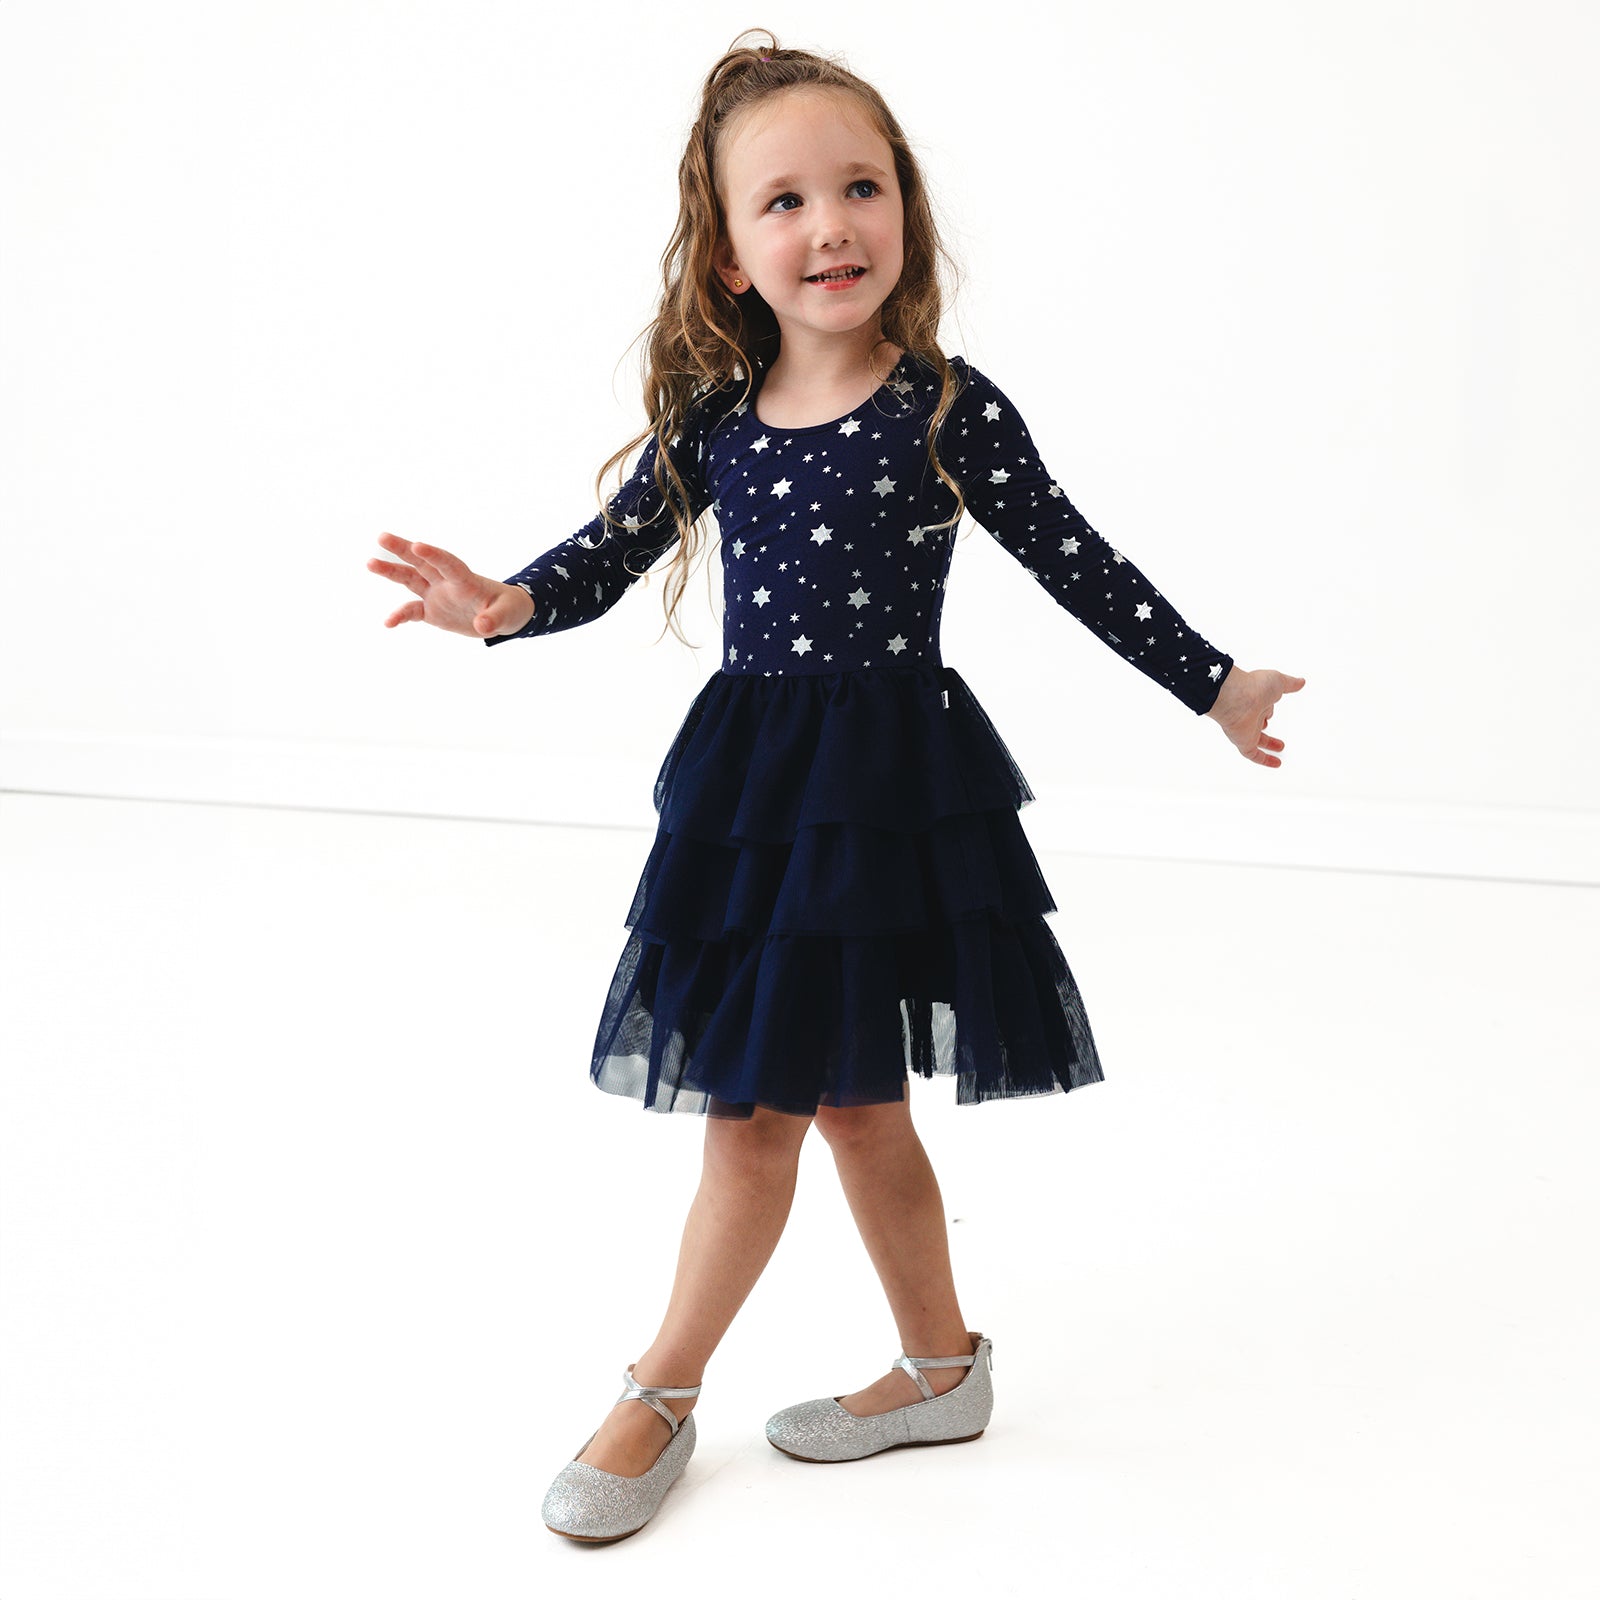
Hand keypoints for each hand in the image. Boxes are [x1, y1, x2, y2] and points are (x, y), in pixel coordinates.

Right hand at [367, 533, 534, 638]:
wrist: (501, 615)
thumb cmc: (507, 608)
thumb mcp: (506, 615)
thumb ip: (493, 620)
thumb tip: (482, 627)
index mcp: (466, 580)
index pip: (448, 564)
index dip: (434, 555)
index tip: (418, 545)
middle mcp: (446, 582)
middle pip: (422, 562)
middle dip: (403, 549)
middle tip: (382, 537)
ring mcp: (436, 594)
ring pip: (410, 578)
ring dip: (390, 571)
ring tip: (369, 563)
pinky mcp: (431, 610)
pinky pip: (412, 611)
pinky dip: (400, 616)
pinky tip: (388, 623)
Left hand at [1204, 666, 1305, 766]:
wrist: (1236, 698)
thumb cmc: (1253, 686)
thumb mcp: (1278, 681)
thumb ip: (1289, 684)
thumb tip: (1300, 682)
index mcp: (1256, 700)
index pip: (1263, 706)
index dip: (1268, 709)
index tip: (1272, 711)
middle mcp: (1250, 715)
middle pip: (1258, 722)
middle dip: (1265, 725)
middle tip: (1270, 726)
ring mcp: (1246, 729)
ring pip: (1257, 739)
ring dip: (1268, 743)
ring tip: (1280, 747)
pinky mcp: (1243, 742)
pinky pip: (1254, 755)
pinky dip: (1265, 760)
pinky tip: (1276, 763)